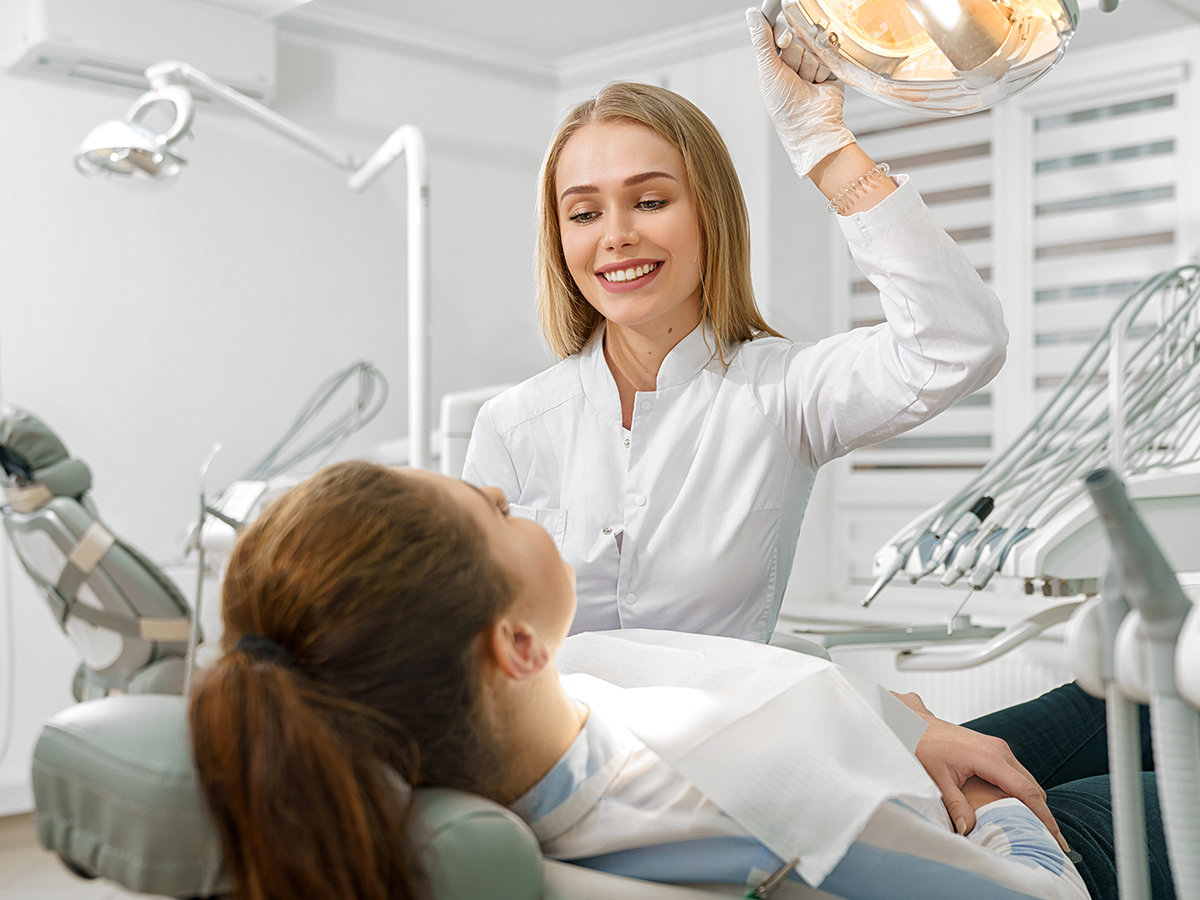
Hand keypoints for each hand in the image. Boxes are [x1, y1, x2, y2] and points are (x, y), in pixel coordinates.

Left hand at [746, 7, 854, 179]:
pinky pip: (828, 56)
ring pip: (813, 47)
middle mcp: (793, 63)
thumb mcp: (768, 70)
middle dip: (796, 54)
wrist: (810, 126)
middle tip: (794, 72)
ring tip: (806, 83)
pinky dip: (822, 70)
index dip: (783, 34)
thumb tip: (752, 14)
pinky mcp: (829, 71)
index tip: (784, 42)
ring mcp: (812, 66)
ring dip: (809, 65)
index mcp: (775, 63)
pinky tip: (817, 84)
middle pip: (798, 38)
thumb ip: (762, 40)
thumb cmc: (784, 107)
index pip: (779, 32)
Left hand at [891, 691, 1069, 850]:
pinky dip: (1022, 792)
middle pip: (1032, 787)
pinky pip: (1015, 773)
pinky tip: (1019, 810)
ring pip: (1025, 780)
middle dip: (1043, 814)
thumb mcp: (936, 779)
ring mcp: (997, 748)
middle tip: (1052, 843)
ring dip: (1033, 804)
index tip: (1057, 839)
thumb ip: (955, 805)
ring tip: (1039, 831)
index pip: (1027, 792)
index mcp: (990, 757)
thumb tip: (969, 829)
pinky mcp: (992, 749)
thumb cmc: (921, 745)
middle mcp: (999, 750)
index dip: (1044, 818)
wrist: (911, 723)